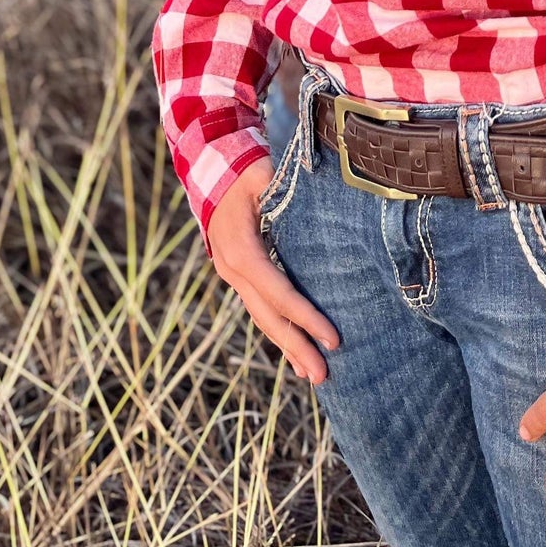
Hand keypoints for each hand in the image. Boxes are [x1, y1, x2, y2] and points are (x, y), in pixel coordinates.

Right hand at [208, 159, 339, 383]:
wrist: (213, 170)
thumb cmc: (246, 171)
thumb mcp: (264, 176)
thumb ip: (285, 192)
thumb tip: (322, 199)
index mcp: (241, 251)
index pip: (278, 292)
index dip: (305, 317)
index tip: (332, 338)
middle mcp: (234, 270)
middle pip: (268, 316)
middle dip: (296, 347)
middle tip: (323, 376)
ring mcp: (234, 275)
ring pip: (263, 317)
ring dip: (287, 346)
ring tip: (313, 375)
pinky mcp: (242, 275)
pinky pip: (261, 307)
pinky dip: (279, 329)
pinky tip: (295, 350)